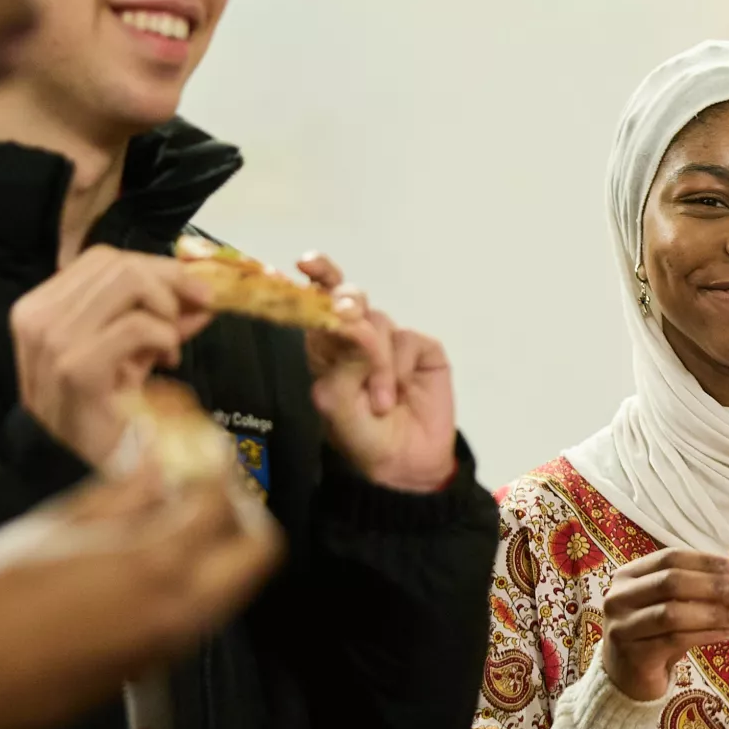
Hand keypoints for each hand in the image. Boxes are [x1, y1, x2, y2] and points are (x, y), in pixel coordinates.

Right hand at [0, 464, 281, 728]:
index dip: (215, 464)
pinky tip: (153, 556)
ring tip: (179, 515)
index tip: (202, 444)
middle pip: (258, 552)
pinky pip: (201, 612)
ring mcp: (173, 643)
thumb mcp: (54, 528)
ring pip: (235, 586)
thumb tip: (156, 466)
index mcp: (156, 566)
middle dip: (242, 511)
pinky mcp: (154, 663)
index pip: (221, 502)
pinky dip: (196, 578)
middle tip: (208, 484)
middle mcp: (181, 610)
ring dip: (222, 547)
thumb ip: (120, 495)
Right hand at [11, 246, 213, 465]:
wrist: (70, 467)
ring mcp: (54, 339)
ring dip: (166, 310)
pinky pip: (136, 326)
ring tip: (170, 345)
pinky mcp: (76, 366)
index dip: (156, 268)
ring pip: (127, 283)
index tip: (193, 290)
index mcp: (41, 306)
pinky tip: (166, 361)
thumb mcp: (129, 354)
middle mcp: (39, 316)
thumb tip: (202, 296)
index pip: (103, 259)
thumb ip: (160, 320)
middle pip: (118, 265)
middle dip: (170, 282)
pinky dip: (164, 337)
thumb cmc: (98, 411)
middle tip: (197, 311)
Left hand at [298, 253, 457, 492]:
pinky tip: (401, 394)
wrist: (404, 466)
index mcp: (326, 347)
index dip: (315, 278)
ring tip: (381, 403)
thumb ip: (343, 359)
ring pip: (380, 323)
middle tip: (348, 312)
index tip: (306, 262)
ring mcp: (392, 343)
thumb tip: (357, 321)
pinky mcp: (422, 351)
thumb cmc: (361, 437)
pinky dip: (401, 367)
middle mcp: (356, 338)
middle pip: (351, 296)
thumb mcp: (337, 401)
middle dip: (348, 301)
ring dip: (378, 364)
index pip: (316, 302)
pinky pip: (409, 341)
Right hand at [600, 549, 728, 701]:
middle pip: (671, 582)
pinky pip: (675, 640)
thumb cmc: (654, 635)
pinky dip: (706, 635)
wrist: (627, 679)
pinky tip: (727, 634)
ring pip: (673, 613)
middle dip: (714, 587)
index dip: (707, 562)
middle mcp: (618, 597)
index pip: (670, 558)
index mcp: (628, 575)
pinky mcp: (633, 655)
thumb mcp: (668, 605)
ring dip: (712, 613)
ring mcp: (622, 627)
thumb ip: (692, 590)